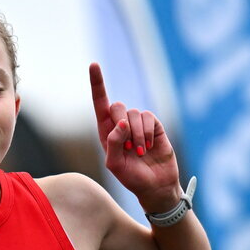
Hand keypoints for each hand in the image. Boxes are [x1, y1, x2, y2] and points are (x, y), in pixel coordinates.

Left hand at [89, 63, 181, 211]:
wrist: (156, 185)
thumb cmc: (131, 178)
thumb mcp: (115, 165)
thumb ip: (113, 143)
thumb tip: (121, 123)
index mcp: (106, 132)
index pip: (100, 104)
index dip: (97, 84)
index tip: (94, 64)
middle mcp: (121, 124)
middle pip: (117, 106)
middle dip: (122, 126)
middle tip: (129, 148)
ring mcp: (138, 124)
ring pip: (134, 113)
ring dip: (137, 135)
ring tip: (140, 152)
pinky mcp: (154, 125)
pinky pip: (148, 118)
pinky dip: (148, 133)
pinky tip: (150, 147)